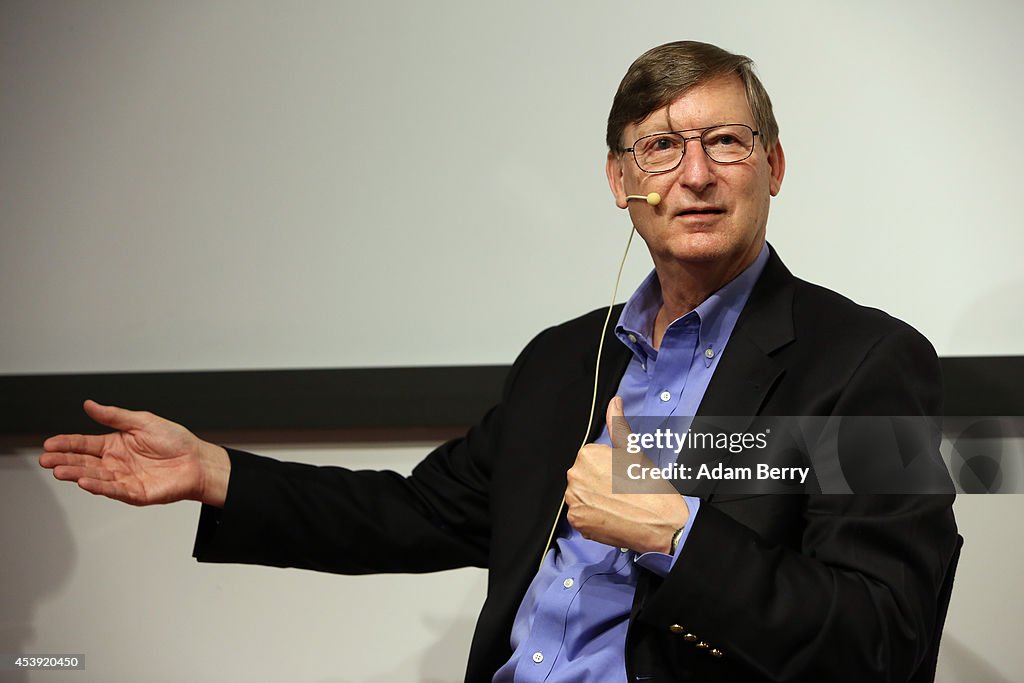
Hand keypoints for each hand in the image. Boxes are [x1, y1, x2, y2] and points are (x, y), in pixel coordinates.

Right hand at [39, 400, 229, 506]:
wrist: (198, 460)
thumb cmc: (175, 440)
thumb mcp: (142, 421)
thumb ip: (114, 416)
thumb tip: (89, 404)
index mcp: (115, 444)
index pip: (84, 444)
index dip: (66, 443)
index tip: (49, 443)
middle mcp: (115, 463)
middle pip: (84, 462)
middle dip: (64, 460)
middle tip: (46, 459)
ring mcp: (123, 479)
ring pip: (94, 477)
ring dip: (76, 474)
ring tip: (59, 471)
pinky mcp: (135, 493)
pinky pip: (113, 490)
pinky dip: (98, 486)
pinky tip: (84, 481)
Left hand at [564, 396, 688, 552]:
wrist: (661, 524)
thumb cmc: (650, 489)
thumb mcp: (634, 452)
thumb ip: (618, 424)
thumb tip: (614, 403)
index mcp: (587, 456)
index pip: (590, 459)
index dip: (608, 467)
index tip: (620, 476)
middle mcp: (575, 478)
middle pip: (584, 476)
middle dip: (599, 482)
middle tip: (622, 491)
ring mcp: (574, 501)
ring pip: (582, 496)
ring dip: (595, 499)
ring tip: (618, 504)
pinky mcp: (577, 522)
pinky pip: (581, 515)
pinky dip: (594, 516)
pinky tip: (612, 515)